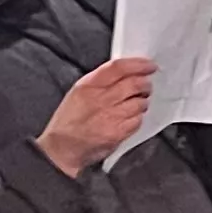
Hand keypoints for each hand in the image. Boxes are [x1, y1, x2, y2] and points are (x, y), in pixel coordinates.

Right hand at [37, 58, 153, 175]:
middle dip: (145, 84)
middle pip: (135, 84)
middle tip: (146, 86)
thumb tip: (127, 72)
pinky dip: (137, 118)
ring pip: (140, 103)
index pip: (119, 67)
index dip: (138, 64)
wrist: (61, 148)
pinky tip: (129, 118)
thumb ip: (101, 80)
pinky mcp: (117, 133)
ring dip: (142, 102)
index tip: (149, 65)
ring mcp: (110, 117)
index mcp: (88, 85)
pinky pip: (137, 121)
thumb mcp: (78, 92)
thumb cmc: (69, 120)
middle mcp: (100, 99)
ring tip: (135, 104)